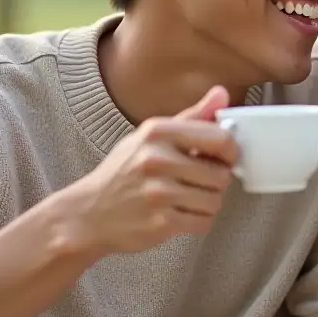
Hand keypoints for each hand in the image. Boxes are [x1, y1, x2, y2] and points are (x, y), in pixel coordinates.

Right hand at [62, 86, 237, 256]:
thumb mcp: (150, 136)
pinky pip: (204, 222)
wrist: (87, 214)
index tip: (223, 158)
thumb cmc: (123, 171)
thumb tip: (222, 93)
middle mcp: (157, 159)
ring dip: (207, 203)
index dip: (230, 151)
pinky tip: (180, 214)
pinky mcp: (160, 222)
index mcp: (157, 132)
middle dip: (216, 181)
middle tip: (198, 181)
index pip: (220, 138)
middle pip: (221, 174)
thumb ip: (191, 116)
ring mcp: (158, 193)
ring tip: (187, 198)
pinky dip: (197, 221)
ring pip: (215, 200)